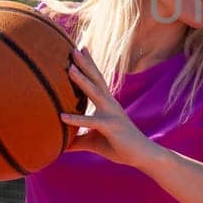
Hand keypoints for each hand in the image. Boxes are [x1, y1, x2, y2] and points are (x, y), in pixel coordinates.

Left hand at [62, 47, 156, 166]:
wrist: (142, 155)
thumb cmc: (119, 146)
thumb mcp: (93, 142)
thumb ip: (77, 140)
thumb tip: (60, 144)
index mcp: (107, 104)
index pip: (96, 80)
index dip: (88, 65)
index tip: (80, 49)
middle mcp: (110, 104)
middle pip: (96, 79)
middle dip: (85, 64)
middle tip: (74, 48)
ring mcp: (111, 114)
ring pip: (94, 93)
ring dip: (82, 80)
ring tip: (70, 69)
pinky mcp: (110, 127)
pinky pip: (90, 122)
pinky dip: (76, 119)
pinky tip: (61, 116)